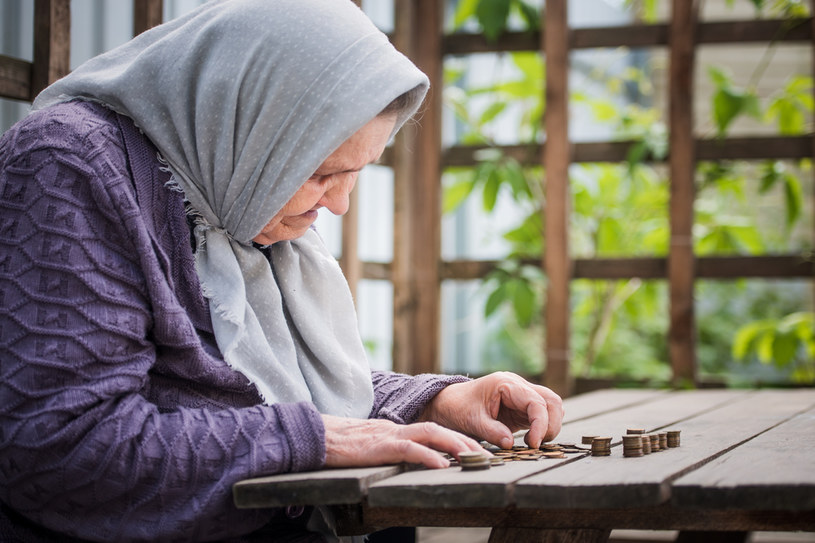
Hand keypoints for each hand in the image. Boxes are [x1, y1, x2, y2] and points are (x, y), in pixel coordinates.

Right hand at [322, 414, 483, 468]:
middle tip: (486, 455)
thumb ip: (389, 451)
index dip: (455, 438)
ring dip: (454, 445)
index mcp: (396, 431)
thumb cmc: (341, 446)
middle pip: (438, 429)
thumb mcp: (371, 448)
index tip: (475, 450)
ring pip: (430, 434)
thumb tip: (406, 462)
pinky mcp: (380, 446)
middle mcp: (397, 429)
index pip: (432, 431)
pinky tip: (443, 466)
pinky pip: (409, 449)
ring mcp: (389, 436)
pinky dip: (428, 457)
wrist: (318, 437)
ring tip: (473, 457)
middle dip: (464, 441)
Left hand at [418, 372, 563, 449]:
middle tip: (537, 444)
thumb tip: (510, 444)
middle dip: (551, 424)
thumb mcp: (471, 421)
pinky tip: (531, 441)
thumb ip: (492, 432)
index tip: (533, 444)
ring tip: (534, 443)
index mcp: (505, 383)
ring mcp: (521, 395)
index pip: (536, 402)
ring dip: (549, 425)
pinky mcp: (520, 408)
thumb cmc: (457, 408)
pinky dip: (543, 427)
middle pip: (551, 400)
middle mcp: (517, 386)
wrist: (448, 403)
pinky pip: (542, 415)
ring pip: (550, 406)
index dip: (540, 424)